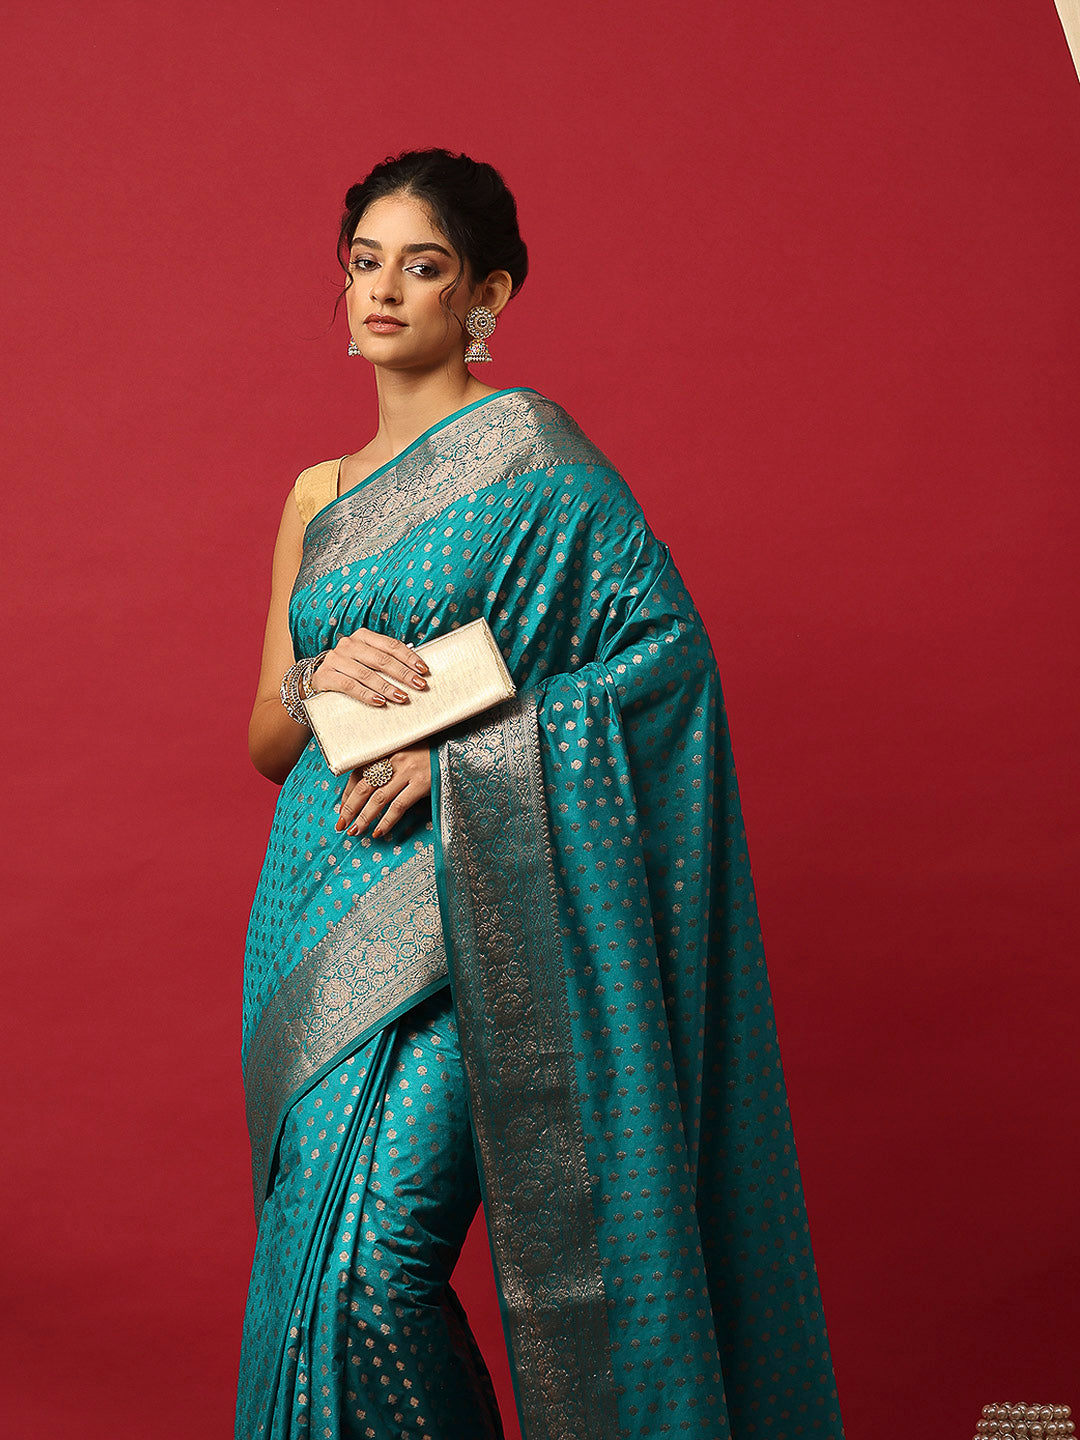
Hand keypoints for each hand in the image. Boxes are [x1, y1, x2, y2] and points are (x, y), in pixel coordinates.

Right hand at [309, 625, 428, 706]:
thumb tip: (416, 671)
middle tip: (419, 685)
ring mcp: (336, 659)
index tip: (423, 670)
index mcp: (363, 636)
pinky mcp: (326, 676)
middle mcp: (348, 644)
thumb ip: (385, 660)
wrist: (318, 680)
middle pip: (381, 659)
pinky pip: (350, 686)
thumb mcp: (366, 660)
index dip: (409, 657)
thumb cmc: (350, 670)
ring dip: (387, 687)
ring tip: (402, 697)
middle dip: (403, 674)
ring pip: (366, 674)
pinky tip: (380, 702)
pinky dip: (367, 694)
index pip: (391, 645)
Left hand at [334, 745, 432, 838]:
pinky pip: (398, 806)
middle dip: (350, 808)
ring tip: (356, 832)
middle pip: (364, 786)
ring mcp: (408, 771)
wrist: (459, 747)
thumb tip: (370, 791)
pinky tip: (379, 832)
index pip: (359, 772)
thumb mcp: (408, 752)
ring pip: (378, 798)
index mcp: (387, 750)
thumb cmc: (432, 752)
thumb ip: (390, 765)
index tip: (342, 809)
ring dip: (364, 818)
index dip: (348, 793)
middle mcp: (394, 758)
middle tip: (341, 824)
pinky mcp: (422, 783)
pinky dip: (386, 821)